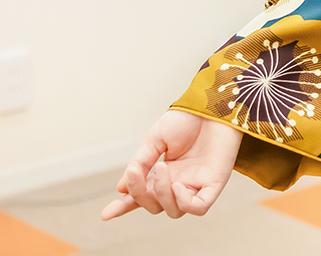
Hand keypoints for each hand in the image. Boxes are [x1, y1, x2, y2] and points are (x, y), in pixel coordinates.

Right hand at [101, 110, 242, 220]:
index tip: (106, 214)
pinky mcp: (215, 183)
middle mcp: (178, 183)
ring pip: (174, 211)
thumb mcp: (156, 139)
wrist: (211, 104)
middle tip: (137, 172)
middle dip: (141, 194)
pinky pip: (199, 208)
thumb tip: (121, 188)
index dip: (124, 207)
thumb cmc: (187, 119)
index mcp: (163, 173)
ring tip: (162, 168)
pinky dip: (185, 203)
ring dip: (161, 194)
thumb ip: (141, 162)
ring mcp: (196, 185)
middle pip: (155, 206)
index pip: (142, 196)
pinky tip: (178, 186)